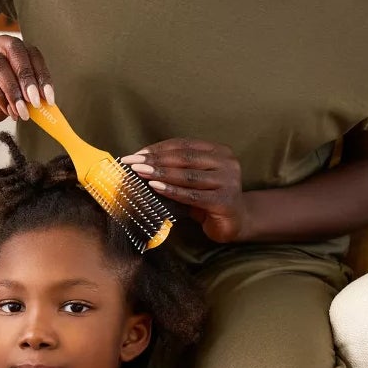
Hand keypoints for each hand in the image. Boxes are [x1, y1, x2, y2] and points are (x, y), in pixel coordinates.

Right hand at [0, 34, 54, 127]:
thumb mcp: (14, 100)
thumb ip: (28, 96)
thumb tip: (45, 102)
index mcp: (10, 47)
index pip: (31, 53)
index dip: (42, 74)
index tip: (49, 98)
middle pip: (15, 49)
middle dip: (28, 77)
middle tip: (35, 101)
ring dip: (13, 90)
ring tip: (21, 111)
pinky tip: (5, 109)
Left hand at [122, 139, 249, 242]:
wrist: (235, 223)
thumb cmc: (208, 198)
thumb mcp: (193, 180)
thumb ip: (176, 168)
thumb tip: (140, 163)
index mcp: (219, 151)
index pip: (183, 145)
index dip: (158, 148)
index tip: (135, 154)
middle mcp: (227, 162)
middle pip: (184, 158)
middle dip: (155, 159)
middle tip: (132, 163)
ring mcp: (228, 181)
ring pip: (188, 175)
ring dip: (160, 173)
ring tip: (139, 172)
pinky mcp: (224, 201)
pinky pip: (192, 195)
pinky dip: (172, 191)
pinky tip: (155, 188)